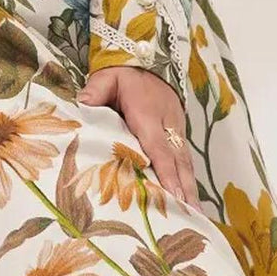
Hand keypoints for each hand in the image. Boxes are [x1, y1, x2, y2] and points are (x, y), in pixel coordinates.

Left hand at [77, 65, 198, 205]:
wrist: (147, 60)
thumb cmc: (123, 75)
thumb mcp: (106, 78)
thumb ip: (95, 92)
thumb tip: (81, 105)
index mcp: (147, 114)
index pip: (157, 145)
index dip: (166, 170)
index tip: (174, 193)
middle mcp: (166, 125)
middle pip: (177, 159)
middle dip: (183, 187)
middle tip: (190, 215)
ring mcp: (176, 129)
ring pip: (185, 161)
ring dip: (190, 187)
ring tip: (195, 214)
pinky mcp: (179, 132)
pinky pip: (186, 158)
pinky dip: (189, 178)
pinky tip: (192, 198)